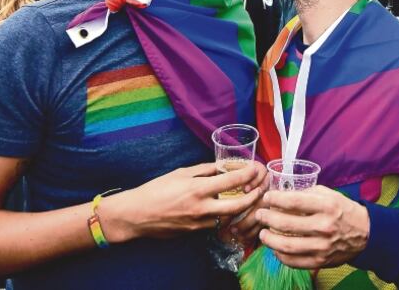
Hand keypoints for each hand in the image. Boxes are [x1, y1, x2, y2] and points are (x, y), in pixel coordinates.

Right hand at [98, 161, 265, 243]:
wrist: (136, 215)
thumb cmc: (156, 190)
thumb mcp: (181, 173)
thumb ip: (204, 170)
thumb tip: (222, 166)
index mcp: (198, 189)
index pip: (231, 180)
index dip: (247, 173)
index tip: (256, 168)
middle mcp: (202, 208)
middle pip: (238, 205)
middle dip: (254, 197)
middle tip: (261, 188)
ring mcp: (199, 223)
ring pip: (229, 217)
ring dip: (241, 208)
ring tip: (249, 197)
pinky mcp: (195, 232)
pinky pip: (216, 224)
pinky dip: (225, 216)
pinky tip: (228, 207)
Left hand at [256, 186, 369, 268]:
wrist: (365, 234)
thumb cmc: (344, 210)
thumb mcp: (330, 195)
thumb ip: (307, 194)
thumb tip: (283, 196)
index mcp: (327, 206)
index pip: (294, 201)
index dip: (276, 199)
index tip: (267, 197)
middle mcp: (324, 227)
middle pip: (286, 223)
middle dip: (267, 218)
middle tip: (260, 214)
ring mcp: (322, 247)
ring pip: (286, 245)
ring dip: (269, 239)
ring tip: (263, 233)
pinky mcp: (320, 262)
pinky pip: (293, 261)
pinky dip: (280, 255)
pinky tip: (275, 247)